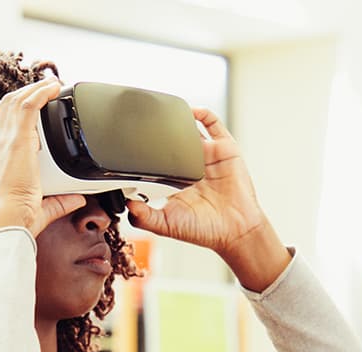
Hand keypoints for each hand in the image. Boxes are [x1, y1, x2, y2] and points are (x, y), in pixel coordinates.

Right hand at [0, 76, 84, 240]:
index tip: (26, 105)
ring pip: (16, 101)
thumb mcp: (40, 206)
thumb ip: (59, 201)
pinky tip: (53, 88)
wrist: (5, 222)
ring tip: (50, 84)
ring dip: (34, 89)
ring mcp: (5, 141)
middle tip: (43, 89)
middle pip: (5, 106)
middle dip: (24, 94)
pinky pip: (29, 106)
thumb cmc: (14, 219)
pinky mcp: (17, 141)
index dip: (9, 109)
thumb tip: (76, 199)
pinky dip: (41, 93)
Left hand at [125, 108, 289, 290]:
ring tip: (164, 111)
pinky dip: (202, 113)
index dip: (144, 151)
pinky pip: (213, 124)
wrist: (236, 231)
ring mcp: (208, 156)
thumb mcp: (167, 225)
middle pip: (171, 140)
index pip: (155, 159)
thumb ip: (144, 217)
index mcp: (175, 180)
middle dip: (159, 131)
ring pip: (189, 128)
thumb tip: (126, 204)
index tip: (129, 143)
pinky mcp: (224, 149)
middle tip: (144, 122)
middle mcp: (191, 166)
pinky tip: (191, 110)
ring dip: (178, 119)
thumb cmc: (205, 230)